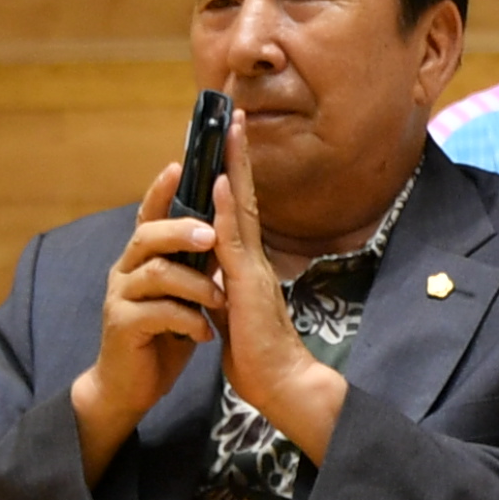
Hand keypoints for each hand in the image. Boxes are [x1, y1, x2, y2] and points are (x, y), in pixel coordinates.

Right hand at [65, 156, 225, 467]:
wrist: (133, 388)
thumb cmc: (163, 338)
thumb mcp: (185, 295)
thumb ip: (194, 264)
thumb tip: (221, 229)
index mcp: (144, 259)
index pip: (151, 215)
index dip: (161, 189)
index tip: (178, 163)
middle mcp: (126, 271)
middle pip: (148, 235)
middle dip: (182, 229)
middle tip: (213, 234)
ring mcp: (121, 298)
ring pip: (156, 273)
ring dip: (196, 284)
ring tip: (220, 301)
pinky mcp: (122, 327)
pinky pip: (157, 312)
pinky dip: (188, 320)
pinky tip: (205, 334)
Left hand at [210, 120, 346, 468]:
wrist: (282, 385)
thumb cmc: (259, 357)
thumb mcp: (236, 313)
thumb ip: (228, 286)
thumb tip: (215, 270)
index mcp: (250, 266)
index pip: (239, 211)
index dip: (233, 175)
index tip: (227, 141)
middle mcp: (255, 258)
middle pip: (243, 196)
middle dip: (237, 155)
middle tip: (232, 114)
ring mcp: (254, 267)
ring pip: (240, 206)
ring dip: (233, 165)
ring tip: (229, 128)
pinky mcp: (248, 283)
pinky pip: (233, 238)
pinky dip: (225, 206)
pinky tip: (218, 180)